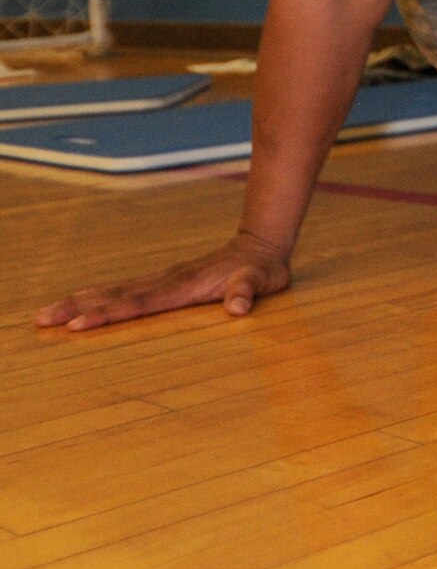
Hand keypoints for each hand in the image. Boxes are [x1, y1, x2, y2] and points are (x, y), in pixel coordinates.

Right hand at [34, 232, 292, 330]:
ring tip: (46, 312)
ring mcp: (163, 279)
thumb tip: (239, 307)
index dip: (109, 315)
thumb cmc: (262, 268)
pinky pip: (123, 289)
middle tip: (42, 319)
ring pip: (113, 290)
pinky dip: (97, 296)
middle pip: (114, 296)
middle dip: (77, 308)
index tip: (79, 325)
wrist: (261, 244)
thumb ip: (248, 292)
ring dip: (79, 301)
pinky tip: (81, 300)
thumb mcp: (262, 280)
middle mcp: (166, 281)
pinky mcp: (163, 280)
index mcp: (183, 286)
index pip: (139, 303)